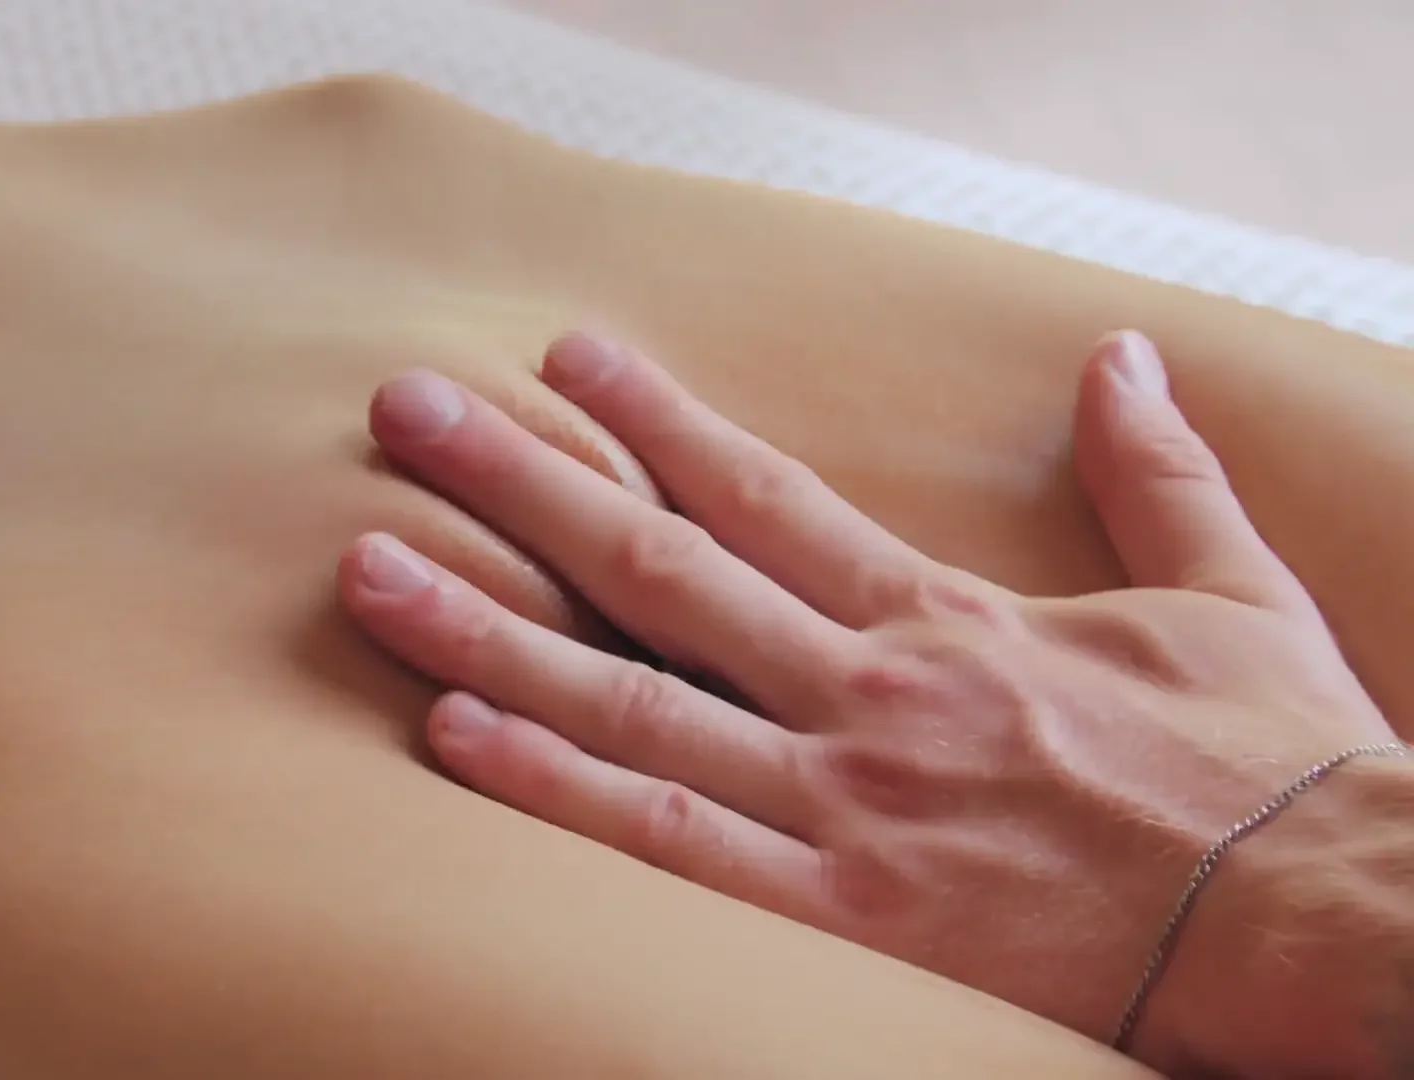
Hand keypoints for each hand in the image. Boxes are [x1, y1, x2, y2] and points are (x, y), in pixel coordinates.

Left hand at [337, 330, 1402, 1075]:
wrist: (1323, 920)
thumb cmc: (1272, 767)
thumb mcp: (1228, 592)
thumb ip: (1156, 470)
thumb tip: (1119, 357)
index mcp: (945, 618)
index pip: (763, 496)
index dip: (655, 422)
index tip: (563, 360)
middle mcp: (866, 694)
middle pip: (657, 570)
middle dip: (522, 487)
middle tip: (406, 418)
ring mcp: (843, 803)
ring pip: (628, 700)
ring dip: (489, 631)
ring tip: (371, 572)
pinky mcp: (844, 914)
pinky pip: (673, 845)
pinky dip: (559, 792)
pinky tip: (456, 743)